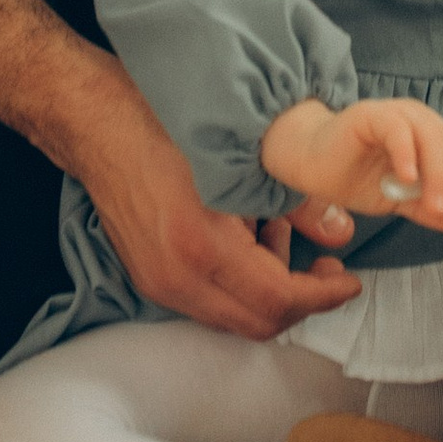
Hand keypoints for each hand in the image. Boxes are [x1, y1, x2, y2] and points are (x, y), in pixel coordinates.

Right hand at [0, 0, 360, 345]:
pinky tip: (247, 236)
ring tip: (282, 233)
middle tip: (326, 267)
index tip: (350, 281)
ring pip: (231, 316)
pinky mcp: (148, 275)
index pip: (277, 300)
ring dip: (269, 291)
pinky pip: (207, 300)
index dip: (322, 295)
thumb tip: (341, 233)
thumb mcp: (244, 150)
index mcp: (202, 247)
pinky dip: (239, 282)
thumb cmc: (165, 119)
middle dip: (301, 301)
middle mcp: (177, 279)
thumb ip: (296, 200)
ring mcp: (157, 282)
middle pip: (256, 324)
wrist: (92, 117)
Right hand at [260, 94, 442, 240]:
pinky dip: (407, 154)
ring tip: (429, 204)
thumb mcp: (395, 200)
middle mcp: (416, 119)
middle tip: (440, 212)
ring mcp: (394, 114)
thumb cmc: (352, 177)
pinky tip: (406, 178)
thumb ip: (423, 207)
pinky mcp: (370, 114)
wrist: (310, 166)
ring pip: (431, 136)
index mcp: (427, 134)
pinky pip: (398, 129)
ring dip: (436, 174)